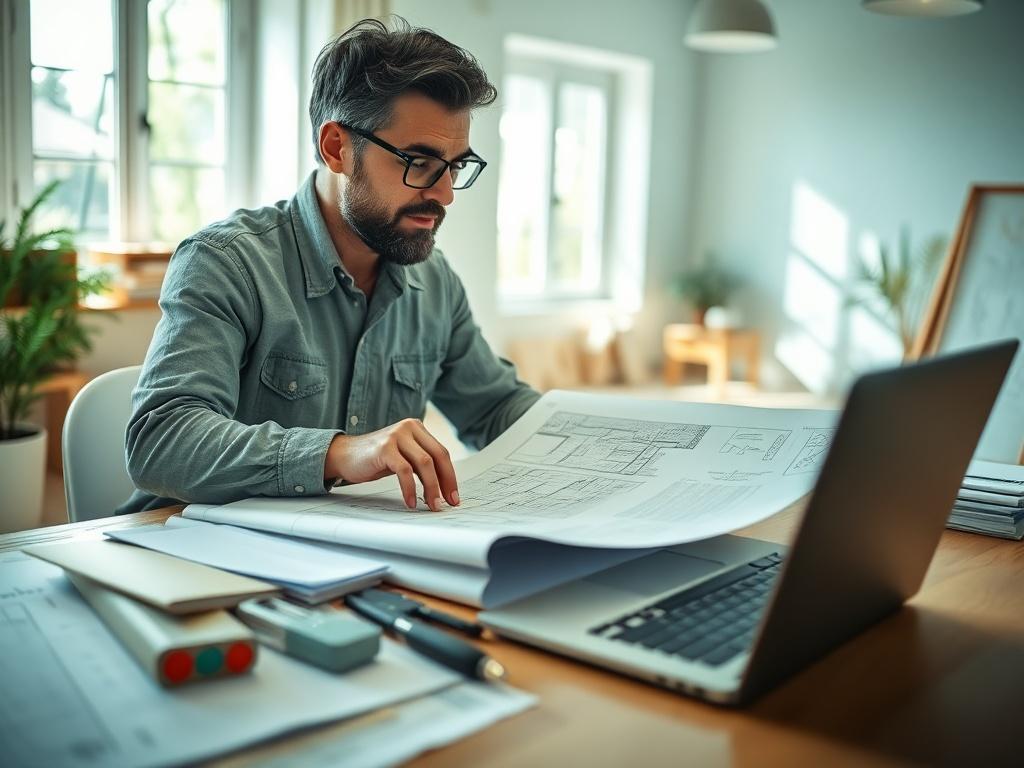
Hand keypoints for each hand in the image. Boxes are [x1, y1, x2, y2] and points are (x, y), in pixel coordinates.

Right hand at [324, 419, 459, 510]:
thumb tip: (444, 488)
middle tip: (448, 503)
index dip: (450, 476)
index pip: (441, 453)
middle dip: (446, 482)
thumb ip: (421, 464)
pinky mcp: (385, 448)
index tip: (454, 496)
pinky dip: (410, 489)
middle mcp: (409, 427)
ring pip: (425, 463)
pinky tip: (411, 502)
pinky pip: (405, 471)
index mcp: (417, 428)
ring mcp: (397, 436)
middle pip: (438, 456)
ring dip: (432, 488)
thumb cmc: (375, 459)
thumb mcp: (403, 457)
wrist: (343, 455)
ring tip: (433, 505)